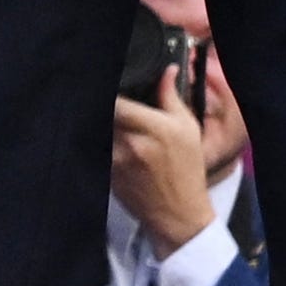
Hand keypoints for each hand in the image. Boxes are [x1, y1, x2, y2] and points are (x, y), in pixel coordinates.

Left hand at [110, 83, 217, 244]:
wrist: (178, 213)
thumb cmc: (187, 170)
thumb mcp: (188, 129)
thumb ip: (172, 97)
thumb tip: (168, 71)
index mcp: (156, 128)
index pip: (118, 102)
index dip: (110, 93)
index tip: (110, 84)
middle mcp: (133, 143)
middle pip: (103, 115)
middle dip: (102, 107)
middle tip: (105, 102)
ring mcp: (117, 162)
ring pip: (97, 132)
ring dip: (99, 125)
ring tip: (104, 121)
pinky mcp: (108, 176)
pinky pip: (97, 151)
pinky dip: (99, 143)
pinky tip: (108, 141)